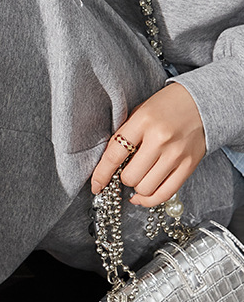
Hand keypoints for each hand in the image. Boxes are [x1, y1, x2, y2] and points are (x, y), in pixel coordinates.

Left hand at [90, 82, 206, 205]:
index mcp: (143, 121)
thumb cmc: (166, 107)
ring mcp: (176, 153)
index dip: (101, 175)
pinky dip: (150, 199)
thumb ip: (124, 136)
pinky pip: (165, 194)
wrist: (203, 102)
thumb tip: (107, 167)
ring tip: (139, 178)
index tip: (96, 186)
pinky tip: (143, 195)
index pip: (114, 156)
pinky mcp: (189, 165)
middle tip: (127, 170)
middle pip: (130, 177)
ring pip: (145, 189)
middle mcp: (160, 139)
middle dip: (123, 178)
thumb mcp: (140, 112)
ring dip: (137, 188)